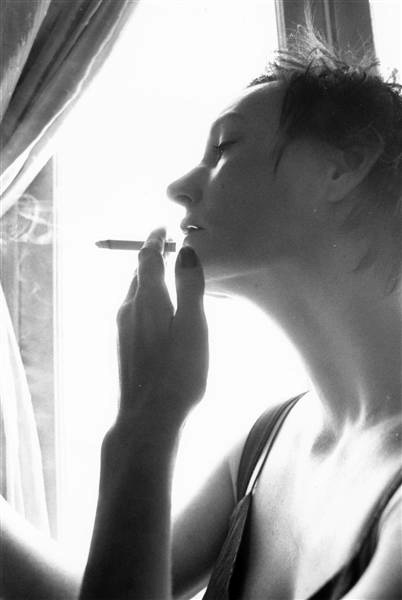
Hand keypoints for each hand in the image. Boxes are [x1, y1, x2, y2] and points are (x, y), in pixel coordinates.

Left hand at [116, 228, 207, 426]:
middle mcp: (128, 309)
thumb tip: (186, 250)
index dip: (155, 240)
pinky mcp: (123, 346)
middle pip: (138, 273)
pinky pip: (134, 310)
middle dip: (151, 256)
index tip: (163, 228)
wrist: (147, 417)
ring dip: (148, 278)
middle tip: (168, 247)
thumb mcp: (193, 325)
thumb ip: (189, 286)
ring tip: (166, 275)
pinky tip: (159, 312)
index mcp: (147, 299)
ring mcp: (122, 329)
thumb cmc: (177, 372)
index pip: (147, 257)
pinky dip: (147, 299)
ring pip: (134, 293)